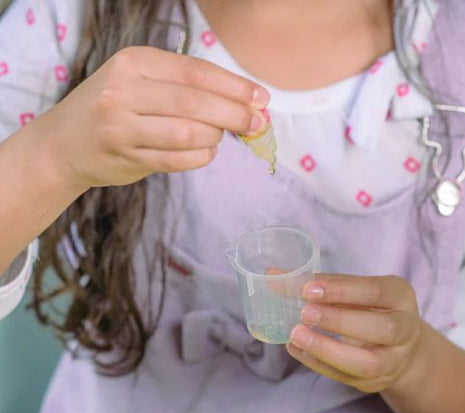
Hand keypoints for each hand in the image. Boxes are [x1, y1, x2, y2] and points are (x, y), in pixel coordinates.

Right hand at [38, 46, 269, 190]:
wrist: (65, 143)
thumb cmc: (115, 107)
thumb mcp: (141, 81)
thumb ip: (186, 88)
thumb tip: (245, 103)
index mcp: (134, 62)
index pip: (196, 72)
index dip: (235, 87)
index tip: (262, 98)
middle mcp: (124, 91)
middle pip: (195, 103)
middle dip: (234, 114)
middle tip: (257, 123)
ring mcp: (122, 127)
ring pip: (188, 134)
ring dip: (214, 138)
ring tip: (219, 137)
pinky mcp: (125, 158)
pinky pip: (177, 161)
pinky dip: (200, 158)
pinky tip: (205, 153)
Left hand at [287, 274, 424, 393]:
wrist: (399, 346)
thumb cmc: (369, 308)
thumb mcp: (355, 290)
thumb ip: (320, 283)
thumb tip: (272, 275)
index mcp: (400, 296)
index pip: (376, 292)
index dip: (342, 290)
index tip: (309, 289)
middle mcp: (405, 329)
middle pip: (382, 328)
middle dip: (340, 321)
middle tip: (304, 313)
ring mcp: (393, 360)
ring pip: (368, 362)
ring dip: (328, 349)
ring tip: (297, 335)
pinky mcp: (375, 382)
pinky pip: (347, 377)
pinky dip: (318, 363)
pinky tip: (296, 349)